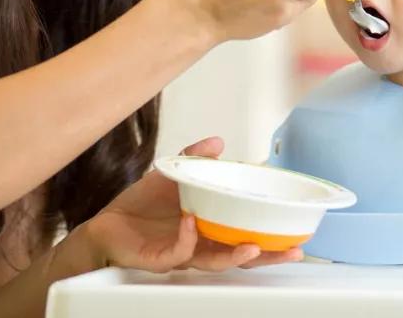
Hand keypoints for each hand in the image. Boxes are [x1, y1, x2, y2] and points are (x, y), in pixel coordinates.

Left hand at [81, 136, 304, 272]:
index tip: (297, 233)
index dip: (272, 237)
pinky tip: (191, 222)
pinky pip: (178, 250)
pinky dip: (187, 236)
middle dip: (269, 255)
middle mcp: (201, 244)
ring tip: (253, 246)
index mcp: (210, 228)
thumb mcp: (173, 175)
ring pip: (216, 260)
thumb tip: (219, 141)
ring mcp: (183, 252)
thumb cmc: (140, 208)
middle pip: (242, 255)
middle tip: (293, 250)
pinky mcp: (160, 257)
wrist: (105, 225)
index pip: (247, 235)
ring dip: (236, 254)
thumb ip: (196, 157)